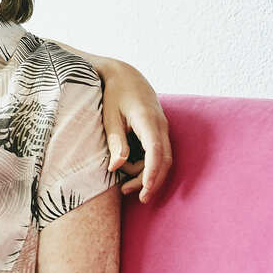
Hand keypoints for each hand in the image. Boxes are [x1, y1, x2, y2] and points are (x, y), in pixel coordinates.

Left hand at [99, 61, 171, 202]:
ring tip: (125, 187)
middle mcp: (160, 125)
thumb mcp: (109, 115)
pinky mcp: (158, 131)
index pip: (155, 150)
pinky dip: (147, 165)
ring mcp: (162, 128)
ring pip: (162, 158)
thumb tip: (117, 166)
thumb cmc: (113, 93)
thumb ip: (114, 140)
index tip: (145, 190)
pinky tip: (130, 172)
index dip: (152, 172)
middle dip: (152, 181)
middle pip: (164, 159)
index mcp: (147, 119)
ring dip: (148, 175)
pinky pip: (158, 152)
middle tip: (136, 198)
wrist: (125, 75)